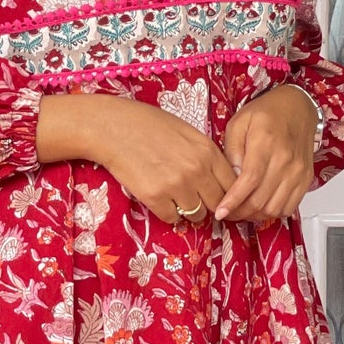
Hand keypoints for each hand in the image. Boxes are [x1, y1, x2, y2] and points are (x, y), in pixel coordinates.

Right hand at [37, 92, 235, 225]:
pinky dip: (167, 213)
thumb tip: (217, 179)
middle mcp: (196, 169)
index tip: (217, 195)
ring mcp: (176, 185)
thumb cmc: (147, 125)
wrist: (112, 128)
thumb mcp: (186, 132)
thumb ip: (204, 154)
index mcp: (207, 150)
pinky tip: (159, 199)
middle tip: (197, 201)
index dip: (226, 193)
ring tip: (176, 200)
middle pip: (218, 203)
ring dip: (189, 211)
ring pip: (197, 214)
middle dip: (210, 205)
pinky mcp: (155, 197)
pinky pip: (172, 218)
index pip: (232, 184)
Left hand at [214, 85, 318, 224]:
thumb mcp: (238, 123)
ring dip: (255, 216)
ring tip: (242, 211)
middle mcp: (285, 160)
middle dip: (239, 213)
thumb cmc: (267, 113)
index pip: (249, 181)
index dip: (233, 201)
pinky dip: (273, 213)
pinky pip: (289, 207)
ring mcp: (297, 171)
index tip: (221, 212)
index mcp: (265, 143)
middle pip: (260, 200)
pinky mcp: (305, 179)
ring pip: (274, 208)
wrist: (298, 107)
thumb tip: (231, 178)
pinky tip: (261, 207)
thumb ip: (232, 151)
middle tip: (227, 213)